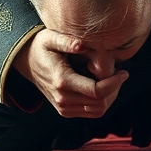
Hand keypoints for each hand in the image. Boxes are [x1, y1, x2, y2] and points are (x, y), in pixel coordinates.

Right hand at [13, 29, 128, 117]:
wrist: (26, 61)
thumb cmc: (41, 46)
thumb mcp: (50, 38)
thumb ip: (67, 41)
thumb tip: (83, 44)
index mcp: (62, 80)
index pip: (96, 91)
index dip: (114, 84)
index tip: (124, 72)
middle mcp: (62, 98)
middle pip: (100, 104)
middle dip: (115, 90)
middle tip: (120, 73)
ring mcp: (63, 107)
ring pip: (97, 111)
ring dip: (110, 97)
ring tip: (113, 79)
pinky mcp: (64, 110)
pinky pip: (90, 112)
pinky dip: (101, 102)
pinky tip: (102, 85)